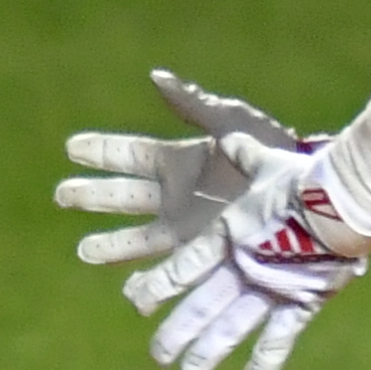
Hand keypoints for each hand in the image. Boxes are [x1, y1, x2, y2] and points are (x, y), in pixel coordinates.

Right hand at [53, 69, 304, 266]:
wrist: (308, 192)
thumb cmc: (275, 150)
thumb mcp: (233, 124)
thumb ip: (194, 105)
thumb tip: (155, 77)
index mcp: (179, 162)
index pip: (130, 155)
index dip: (102, 151)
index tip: (71, 147)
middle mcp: (175, 197)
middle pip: (123, 198)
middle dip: (93, 196)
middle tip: (62, 195)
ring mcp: (187, 229)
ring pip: (137, 240)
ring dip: (110, 246)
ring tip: (84, 251)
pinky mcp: (204, 256)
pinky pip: (169, 270)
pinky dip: (149, 281)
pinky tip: (132, 293)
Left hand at [123, 134, 368, 369]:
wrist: (344, 199)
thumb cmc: (304, 175)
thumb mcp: (265, 161)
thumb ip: (241, 153)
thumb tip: (227, 133)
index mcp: (230, 233)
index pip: (184, 266)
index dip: (158, 286)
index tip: (136, 302)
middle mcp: (243, 266)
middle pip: (202, 305)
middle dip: (178, 331)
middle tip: (159, 354)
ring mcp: (271, 287)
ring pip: (232, 326)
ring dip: (209, 351)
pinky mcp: (301, 300)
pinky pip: (281, 335)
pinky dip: (267, 361)